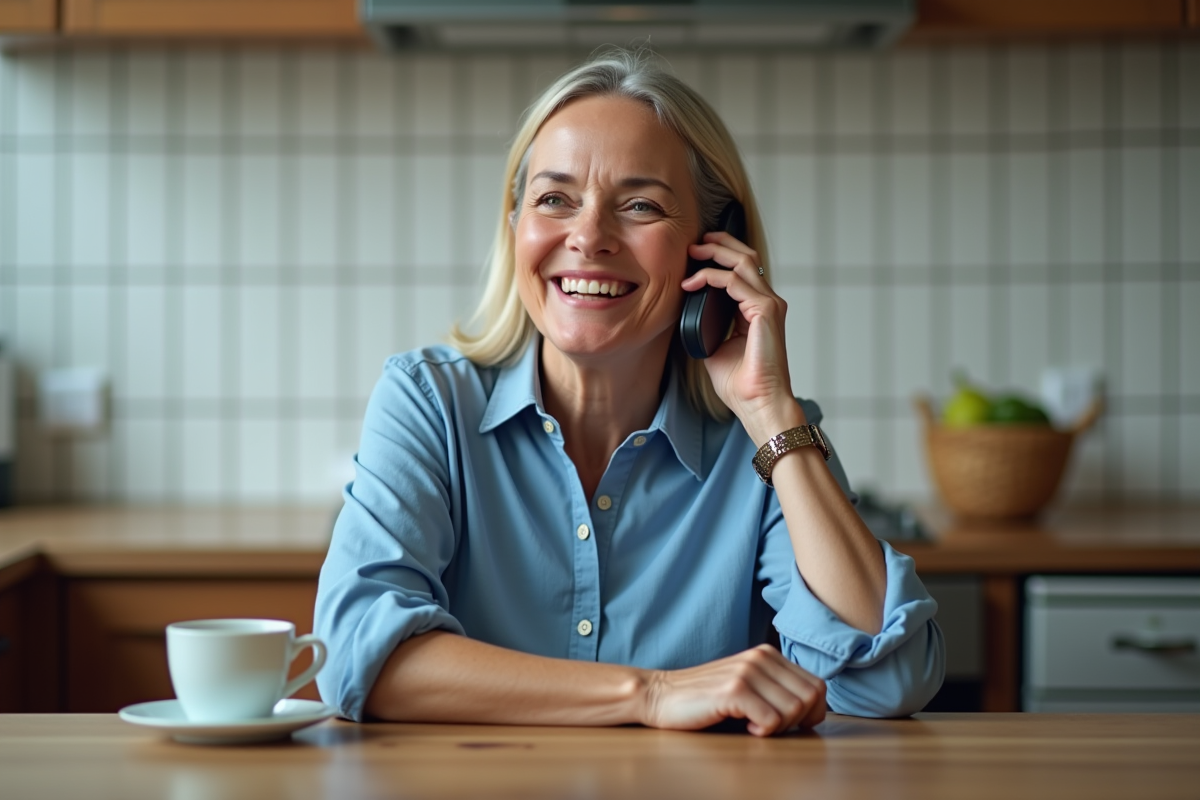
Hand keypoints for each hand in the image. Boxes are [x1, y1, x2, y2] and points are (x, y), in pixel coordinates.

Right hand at [641, 645, 826, 735]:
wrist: (660, 695)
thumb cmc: (704, 697)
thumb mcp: (747, 683)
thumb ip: (775, 687)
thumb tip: (813, 709)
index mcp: (768, 655)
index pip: (818, 686)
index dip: (812, 712)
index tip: (788, 724)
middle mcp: (761, 658)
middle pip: (811, 697)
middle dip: (799, 722)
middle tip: (772, 727)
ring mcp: (747, 672)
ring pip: (794, 710)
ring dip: (779, 728)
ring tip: (755, 727)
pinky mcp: (733, 690)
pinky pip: (771, 720)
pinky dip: (763, 732)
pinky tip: (746, 728)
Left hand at [680, 233, 803, 443]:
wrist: (758, 403)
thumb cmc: (741, 384)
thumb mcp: (716, 347)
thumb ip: (708, 326)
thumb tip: (688, 313)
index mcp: (757, 310)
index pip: (742, 271)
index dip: (720, 256)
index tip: (695, 255)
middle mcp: (767, 303)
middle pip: (746, 257)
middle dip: (719, 244)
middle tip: (694, 244)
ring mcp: (769, 305)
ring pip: (743, 262)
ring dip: (716, 253)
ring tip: (693, 252)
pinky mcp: (765, 311)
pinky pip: (735, 282)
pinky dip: (712, 277)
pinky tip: (693, 283)